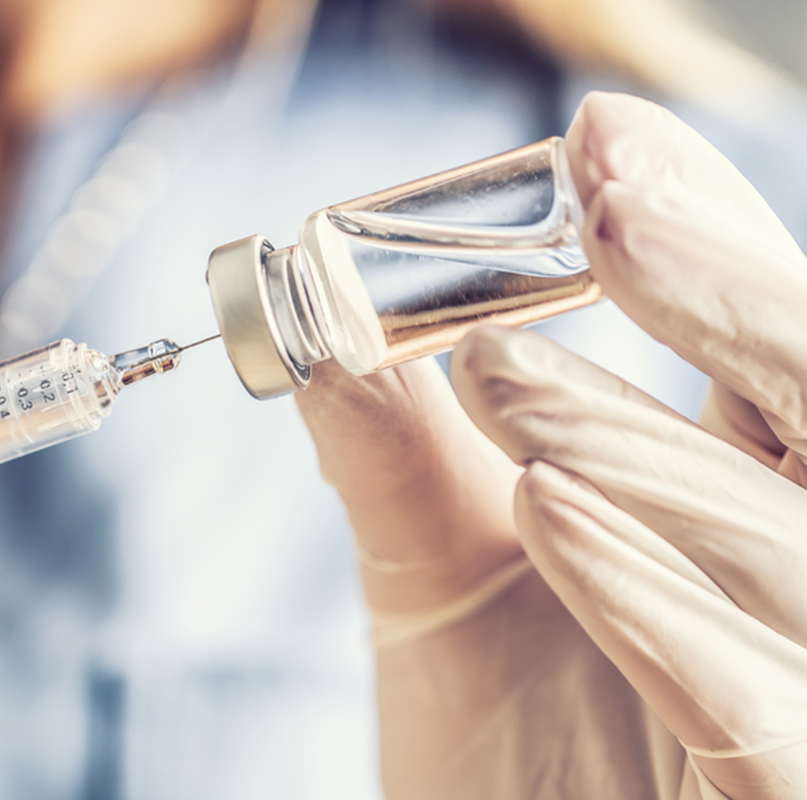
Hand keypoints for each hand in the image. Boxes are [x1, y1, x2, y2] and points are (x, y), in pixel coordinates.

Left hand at [298, 91, 806, 798]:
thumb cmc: (502, 738)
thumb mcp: (436, 570)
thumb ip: (394, 442)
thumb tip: (317, 304)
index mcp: (742, 497)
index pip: (767, 343)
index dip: (706, 239)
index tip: (604, 143)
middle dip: (726, 295)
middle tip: (609, 202)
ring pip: (795, 536)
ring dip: (640, 445)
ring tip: (504, 380)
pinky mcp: (790, 787)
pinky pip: (761, 699)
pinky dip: (654, 598)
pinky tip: (547, 508)